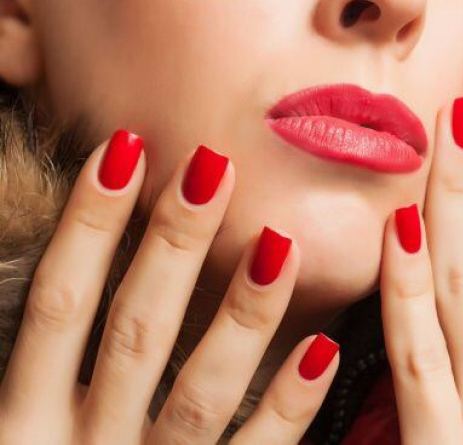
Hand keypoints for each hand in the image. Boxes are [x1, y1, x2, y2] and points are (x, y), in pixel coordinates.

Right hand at [0, 132, 338, 443]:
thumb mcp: (21, 426)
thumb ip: (46, 359)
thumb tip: (67, 276)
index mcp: (21, 421)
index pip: (58, 304)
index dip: (86, 226)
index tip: (126, 151)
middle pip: (134, 330)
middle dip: (171, 247)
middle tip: (213, 166)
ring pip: (199, 391)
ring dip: (240, 314)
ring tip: (279, 241)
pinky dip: (288, 405)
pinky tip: (326, 348)